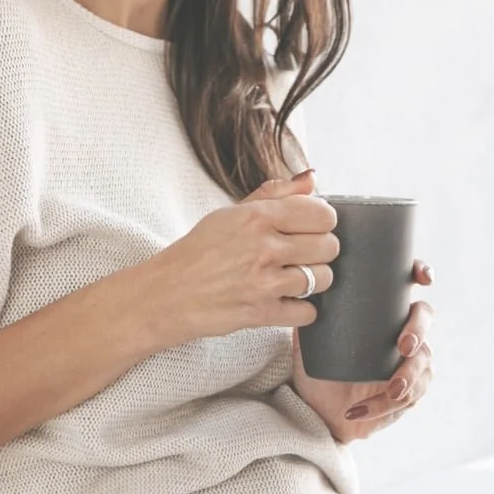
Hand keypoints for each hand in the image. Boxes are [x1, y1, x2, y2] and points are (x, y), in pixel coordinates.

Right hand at [138, 169, 338, 349]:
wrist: (165, 294)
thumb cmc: (197, 252)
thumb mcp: (231, 213)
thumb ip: (275, 194)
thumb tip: (311, 179)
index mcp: (258, 217)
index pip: (322, 214)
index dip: (322, 221)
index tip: (311, 227)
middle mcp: (264, 248)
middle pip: (329, 246)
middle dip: (321, 250)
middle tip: (302, 253)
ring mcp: (264, 283)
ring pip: (323, 279)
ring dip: (314, 279)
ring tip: (294, 277)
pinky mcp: (262, 314)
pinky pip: (308, 312)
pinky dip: (301, 309)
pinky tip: (286, 300)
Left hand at [291, 263, 434, 443]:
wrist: (319, 409)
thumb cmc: (319, 368)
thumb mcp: (309, 338)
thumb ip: (308, 313)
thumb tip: (300, 286)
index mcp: (382, 310)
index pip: (408, 284)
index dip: (422, 273)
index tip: (423, 279)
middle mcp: (402, 331)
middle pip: (425, 319)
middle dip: (418, 331)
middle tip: (403, 346)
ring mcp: (410, 361)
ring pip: (423, 363)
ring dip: (409, 377)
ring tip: (391, 391)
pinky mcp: (410, 392)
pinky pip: (410, 397)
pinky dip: (383, 405)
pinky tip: (362, 410)